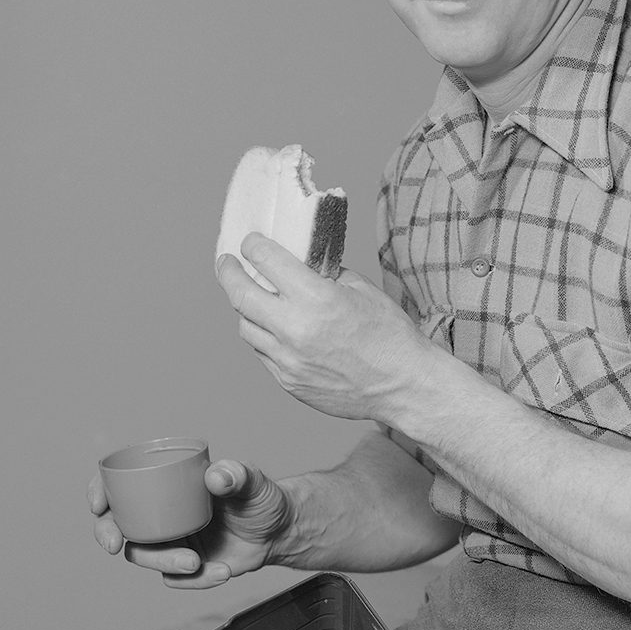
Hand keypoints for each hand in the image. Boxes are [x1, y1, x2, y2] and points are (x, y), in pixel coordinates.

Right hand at [90, 459, 291, 588]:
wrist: (281, 531)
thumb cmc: (263, 498)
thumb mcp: (253, 481)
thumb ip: (238, 474)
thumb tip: (217, 476)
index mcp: (170, 486)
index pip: (124, 484)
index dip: (101, 491)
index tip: (98, 504)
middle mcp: (164, 514)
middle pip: (119, 524)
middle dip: (108, 534)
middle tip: (117, 544)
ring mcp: (173, 541)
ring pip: (144, 555)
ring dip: (163, 562)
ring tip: (195, 562)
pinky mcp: (186, 567)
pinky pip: (174, 579)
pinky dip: (195, 580)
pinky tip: (221, 571)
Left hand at [217, 234, 433, 423]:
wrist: (404, 387)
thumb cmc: (391, 337)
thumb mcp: (363, 290)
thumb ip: (327, 275)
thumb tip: (303, 264)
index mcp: (317, 298)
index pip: (266, 260)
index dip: (254, 246)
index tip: (251, 242)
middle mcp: (295, 328)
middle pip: (240, 294)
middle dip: (228, 273)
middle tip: (226, 263)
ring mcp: (288, 359)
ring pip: (246, 327)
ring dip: (246, 308)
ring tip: (254, 299)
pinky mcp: (289, 382)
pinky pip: (263, 354)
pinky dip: (264, 337)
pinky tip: (276, 330)